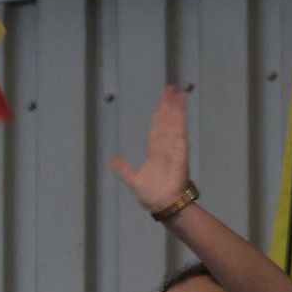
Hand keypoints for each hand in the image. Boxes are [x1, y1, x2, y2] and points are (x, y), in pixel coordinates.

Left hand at [106, 85, 189, 215]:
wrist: (164, 205)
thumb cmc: (151, 195)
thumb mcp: (133, 179)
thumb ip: (124, 168)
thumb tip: (110, 160)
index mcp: (155, 150)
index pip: (157, 126)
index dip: (160, 112)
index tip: (163, 99)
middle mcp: (165, 145)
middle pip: (167, 120)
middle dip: (168, 103)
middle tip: (171, 87)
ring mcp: (174, 147)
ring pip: (174, 122)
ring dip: (175, 107)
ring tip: (177, 91)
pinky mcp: (180, 151)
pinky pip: (180, 132)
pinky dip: (180, 120)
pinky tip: (181, 107)